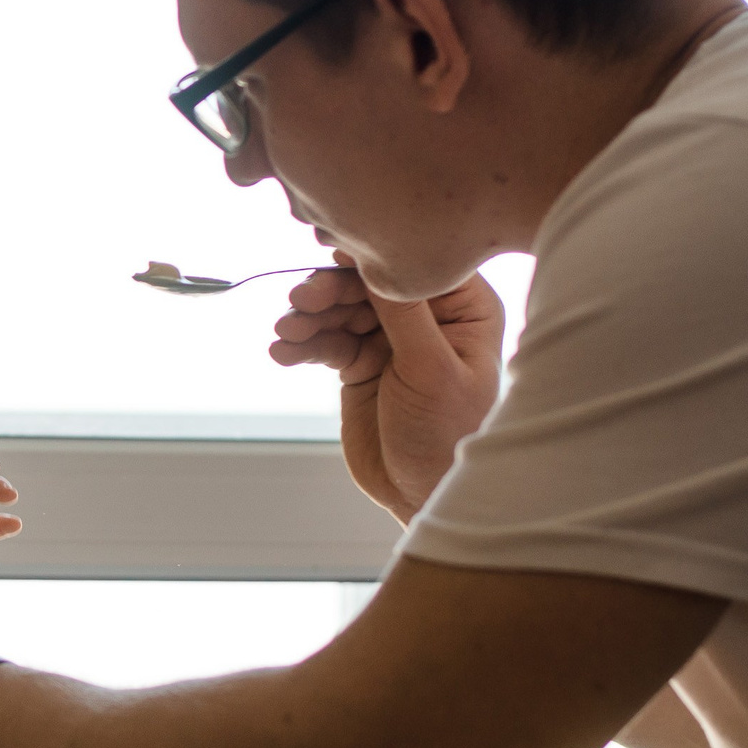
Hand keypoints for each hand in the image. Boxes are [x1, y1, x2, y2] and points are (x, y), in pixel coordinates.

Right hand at [270, 255, 503, 521]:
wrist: (421, 492)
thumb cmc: (447, 435)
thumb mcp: (430, 370)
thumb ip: (403, 315)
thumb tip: (376, 260)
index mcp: (464, 309)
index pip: (415, 267)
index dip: (374, 259)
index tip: (335, 254)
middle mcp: (427, 317)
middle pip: (369, 284)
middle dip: (331, 291)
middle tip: (301, 301)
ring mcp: (389, 339)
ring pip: (341, 310)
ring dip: (310, 318)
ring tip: (287, 333)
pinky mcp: (359, 362)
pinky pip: (326, 341)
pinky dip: (304, 345)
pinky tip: (283, 352)